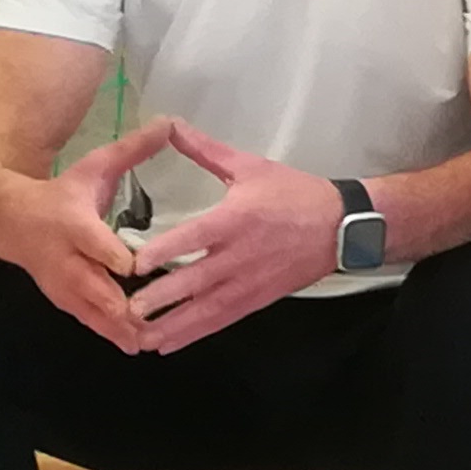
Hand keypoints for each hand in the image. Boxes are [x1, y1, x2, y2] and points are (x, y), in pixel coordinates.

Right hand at [0, 115, 166, 351]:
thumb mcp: (93, 165)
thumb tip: (170, 121)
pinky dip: (106, 333)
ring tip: (145, 342)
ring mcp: (58, 282)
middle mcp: (64, 257)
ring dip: (114, 326)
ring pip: (86, 309)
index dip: (111, 255)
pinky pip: (83, 319)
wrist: (3, 217)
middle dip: (116, 303)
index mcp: (73, 222)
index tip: (134, 268)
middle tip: (147, 320)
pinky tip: (133, 347)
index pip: (93, 241)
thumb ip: (133, 149)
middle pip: (90, 283)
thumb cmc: (61, 191)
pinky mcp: (59, 299)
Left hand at [128, 123, 346, 348]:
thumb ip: (206, 151)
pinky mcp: (259, 298)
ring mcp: (250, 281)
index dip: (164, 252)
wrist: (342, 225)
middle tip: (128, 310)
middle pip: (196, 280)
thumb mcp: (251, 167)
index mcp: (236, 218)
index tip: (134, 265)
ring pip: (206, 307)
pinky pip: (222, 320)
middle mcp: (240, 254)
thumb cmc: (295, 193)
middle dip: (162, 298)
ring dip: (173, 324)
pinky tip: (168, 344)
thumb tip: (170, 125)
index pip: (194, 237)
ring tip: (140, 338)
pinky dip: (195, 333)